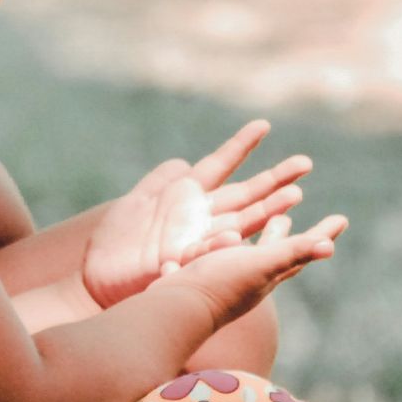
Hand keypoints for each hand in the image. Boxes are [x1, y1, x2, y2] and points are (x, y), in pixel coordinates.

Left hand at [82, 120, 312, 308]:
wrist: (96, 278)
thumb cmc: (115, 243)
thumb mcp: (136, 202)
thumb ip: (160, 182)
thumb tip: (182, 162)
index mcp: (187, 198)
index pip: (220, 164)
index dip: (240, 145)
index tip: (264, 124)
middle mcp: (200, 218)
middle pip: (244, 195)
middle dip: (274, 181)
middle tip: (305, 163)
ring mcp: (195, 240)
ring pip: (240, 223)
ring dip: (266, 211)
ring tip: (294, 197)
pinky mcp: (182, 262)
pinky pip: (206, 251)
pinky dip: (221, 245)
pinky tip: (238, 236)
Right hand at [149, 213, 346, 330]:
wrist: (177, 307)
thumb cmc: (220, 285)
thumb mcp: (259, 264)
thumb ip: (290, 252)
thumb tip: (329, 246)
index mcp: (271, 272)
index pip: (304, 251)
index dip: (323, 235)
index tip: (343, 218)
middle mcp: (254, 276)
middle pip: (279, 251)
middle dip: (288, 235)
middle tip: (294, 218)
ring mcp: (231, 276)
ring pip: (253, 251)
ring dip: (263, 234)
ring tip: (269, 220)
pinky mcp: (207, 275)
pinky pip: (224, 255)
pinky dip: (230, 242)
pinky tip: (223, 239)